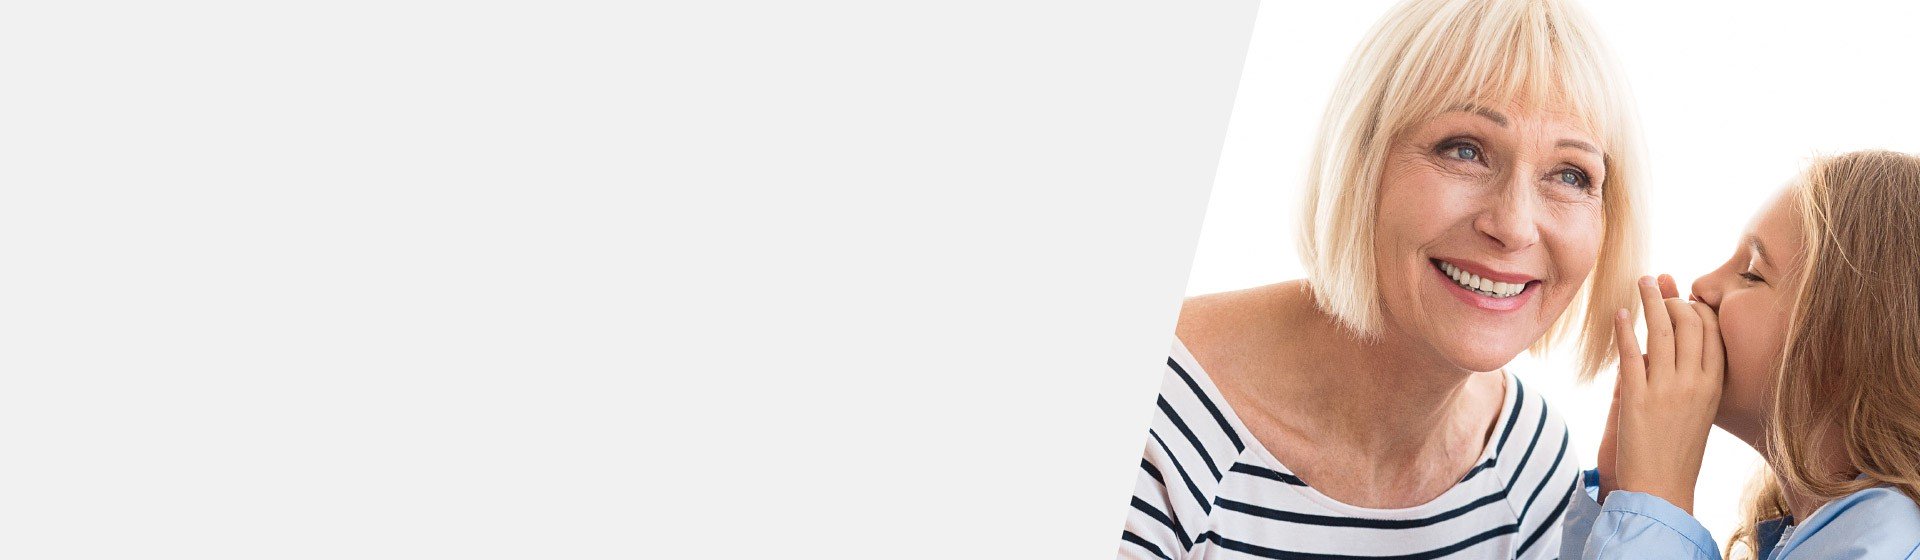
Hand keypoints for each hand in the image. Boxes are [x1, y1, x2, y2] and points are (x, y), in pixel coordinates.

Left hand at [1610, 274, 1723, 512]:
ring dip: (1650, 301)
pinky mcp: (1636, 397)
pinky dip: (1624, 330)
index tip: (1680, 293)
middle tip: (1656, 281)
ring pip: (1661, 332)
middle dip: (1672, 297)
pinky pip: (1631, 354)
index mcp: (1715, 385)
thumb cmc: (1678, 450)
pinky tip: (1619, 313)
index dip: (1695, 307)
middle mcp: (1694, 383)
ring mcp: (1666, 389)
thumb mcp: (1700, 409)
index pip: (1711, 332)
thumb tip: (1680, 348)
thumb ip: (1694, 378)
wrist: (1661, 486)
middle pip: (1688, 324)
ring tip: (1641, 281)